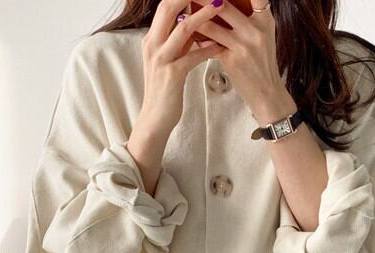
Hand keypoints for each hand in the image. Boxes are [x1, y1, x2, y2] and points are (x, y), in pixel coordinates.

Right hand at [128, 0, 225, 194]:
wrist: (155, 119)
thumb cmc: (165, 90)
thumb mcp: (170, 60)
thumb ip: (179, 42)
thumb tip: (194, 22)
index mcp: (151, 38)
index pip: (165, 4)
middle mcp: (152, 44)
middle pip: (169, 7)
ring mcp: (161, 59)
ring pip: (182, 28)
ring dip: (204, 15)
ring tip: (222, 5)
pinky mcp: (172, 76)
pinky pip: (193, 56)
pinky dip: (208, 49)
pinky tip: (222, 46)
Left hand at [193, 0, 296, 124]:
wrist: (267, 94)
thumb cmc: (262, 64)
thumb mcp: (263, 36)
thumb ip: (249, 18)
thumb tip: (222, 4)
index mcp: (265, 20)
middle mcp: (255, 30)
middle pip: (225, 4)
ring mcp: (243, 46)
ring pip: (212, 25)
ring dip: (194, 18)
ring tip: (180, 14)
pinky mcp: (232, 61)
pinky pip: (209, 45)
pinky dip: (197, 39)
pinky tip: (187, 35)